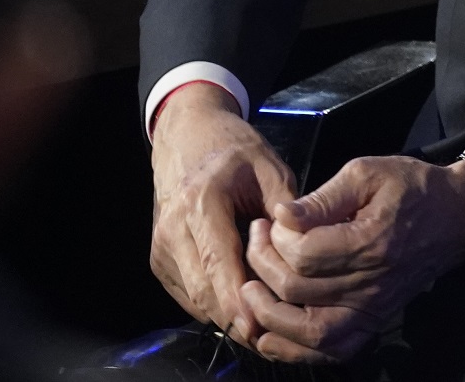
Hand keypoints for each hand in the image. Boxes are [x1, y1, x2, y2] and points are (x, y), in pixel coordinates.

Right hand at [149, 83, 295, 345]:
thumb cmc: (235, 151)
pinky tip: (243, 300)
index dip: (237, 300)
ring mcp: (161, 247)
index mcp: (202, 202)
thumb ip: (287, 211)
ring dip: (227, 314)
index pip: (218, 263)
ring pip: (195, 299)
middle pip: (203, 290)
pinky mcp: (159, 260)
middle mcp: (173, 229)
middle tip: (274, 330)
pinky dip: (214, 304)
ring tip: (265, 315)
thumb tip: (305, 252)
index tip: (258, 326)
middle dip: (237, 317)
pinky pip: (188, 295)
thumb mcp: (271, 168)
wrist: (188, 136)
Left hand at [241, 155, 464, 362]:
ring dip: (267, 315)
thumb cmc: (411, 188)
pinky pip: (330, 351)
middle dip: (261, 265)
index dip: (275, 237)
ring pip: (307, 331)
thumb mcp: (367, 172)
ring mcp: (373, 309)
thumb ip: (322, 196)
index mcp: (370, 242)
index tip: (273, 219)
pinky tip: (270, 334)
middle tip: (256, 240)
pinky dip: (295, 349)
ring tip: (249, 291)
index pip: (303, 254)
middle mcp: (371, 284)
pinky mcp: (373, 322)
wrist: (455, 215)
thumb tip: (281, 216)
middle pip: (297, 289)